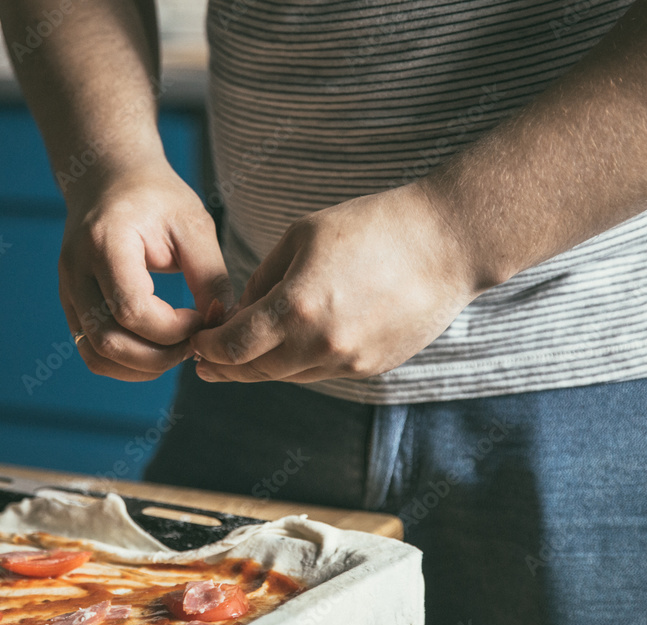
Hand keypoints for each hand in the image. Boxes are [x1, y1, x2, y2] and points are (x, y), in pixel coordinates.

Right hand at [60, 161, 234, 380]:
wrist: (108, 178)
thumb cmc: (156, 197)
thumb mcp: (193, 223)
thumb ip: (209, 275)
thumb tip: (220, 324)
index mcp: (105, 242)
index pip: (132, 309)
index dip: (173, 329)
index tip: (202, 317)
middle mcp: (76, 271)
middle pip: (109, 341)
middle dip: (160, 357)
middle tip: (194, 343)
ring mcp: (68, 291)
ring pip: (96, 355)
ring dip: (142, 367)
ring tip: (177, 349)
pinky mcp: (72, 305)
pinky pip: (92, 352)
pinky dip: (126, 364)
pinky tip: (157, 350)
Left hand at [191, 184, 479, 382]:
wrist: (448, 241)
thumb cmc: (372, 226)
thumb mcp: (301, 237)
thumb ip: (263, 279)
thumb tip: (242, 312)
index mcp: (296, 307)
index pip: (234, 347)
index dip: (209, 349)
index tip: (197, 344)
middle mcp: (320, 344)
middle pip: (257, 370)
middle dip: (227, 367)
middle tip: (207, 363)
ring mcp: (350, 360)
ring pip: (289, 376)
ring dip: (262, 368)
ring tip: (242, 358)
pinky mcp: (373, 366)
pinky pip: (321, 372)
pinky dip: (298, 364)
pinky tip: (290, 349)